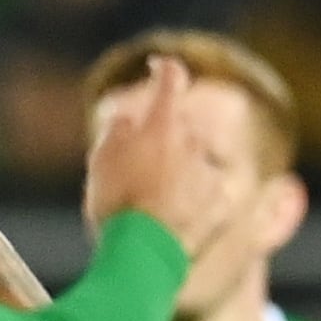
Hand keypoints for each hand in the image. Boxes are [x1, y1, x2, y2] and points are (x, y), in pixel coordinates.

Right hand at [81, 53, 233, 263]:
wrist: (143, 255)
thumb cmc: (115, 208)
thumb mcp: (99, 164)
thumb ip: (116, 132)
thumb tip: (129, 118)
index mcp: (161, 126)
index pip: (172, 78)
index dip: (164, 68)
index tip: (158, 65)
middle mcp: (193, 142)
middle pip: (179, 129)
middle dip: (161, 140)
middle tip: (135, 169)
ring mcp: (210, 171)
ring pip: (193, 161)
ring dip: (176, 173)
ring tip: (151, 204)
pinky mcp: (222, 201)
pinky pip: (208, 190)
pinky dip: (194, 199)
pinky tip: (173, 217)